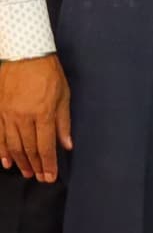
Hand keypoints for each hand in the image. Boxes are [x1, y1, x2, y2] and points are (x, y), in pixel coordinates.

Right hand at [0, 53, 67, 184]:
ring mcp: (7, 115)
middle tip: (39, 178)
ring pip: (12, 145)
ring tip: (25, 173)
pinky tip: (5, 162)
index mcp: (43, 113)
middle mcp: (24, 117)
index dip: (48, 164)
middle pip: (28, 148)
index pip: (46, 146)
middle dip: (35, 166)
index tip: (50, 177)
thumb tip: (67, 145)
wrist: (24, 54)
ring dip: (19, 161)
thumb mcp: (63, 95)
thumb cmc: (48, 73)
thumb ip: (64, 121)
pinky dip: (1, 150)